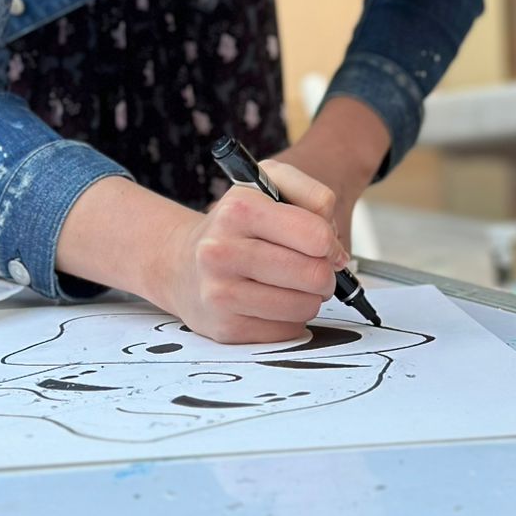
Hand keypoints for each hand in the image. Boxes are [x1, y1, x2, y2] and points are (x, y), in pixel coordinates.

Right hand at [164, 160, 347, 342]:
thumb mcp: (270, 184)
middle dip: (325, 274)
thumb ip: (313, 196)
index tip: (324, 245)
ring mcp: (220, 293)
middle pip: (314, 274)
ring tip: (294, 285)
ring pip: (304, 306)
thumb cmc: (235, 225)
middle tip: (314, 269)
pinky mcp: (225, 328)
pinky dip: (291, 319)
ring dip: (310, 298)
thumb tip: (334, 246)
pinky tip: (274, 303)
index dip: (330, 243)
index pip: (315, 235)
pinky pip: (288, 331)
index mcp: (239, 210)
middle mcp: (222, 251)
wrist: (181, 264)